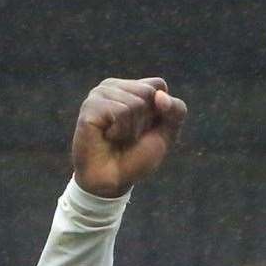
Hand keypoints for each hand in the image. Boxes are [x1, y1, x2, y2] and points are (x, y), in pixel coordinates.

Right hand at [72, 77, 187, 197]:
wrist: (113, 180)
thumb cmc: (137, 157)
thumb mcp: (166, 134)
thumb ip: (176, 111)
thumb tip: (160, 95)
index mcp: (131, 88)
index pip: (158, 85)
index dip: (161, 111)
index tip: (146, 128)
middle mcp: (113, 86)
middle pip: (148, 92)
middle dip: (146, 120)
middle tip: (129, 135)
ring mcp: (99, 94)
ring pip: (135, 102)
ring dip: (132, 128)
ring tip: (118, 137)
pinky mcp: (90, 106)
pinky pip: (120, 111)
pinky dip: (120, 131)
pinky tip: (107, 137)